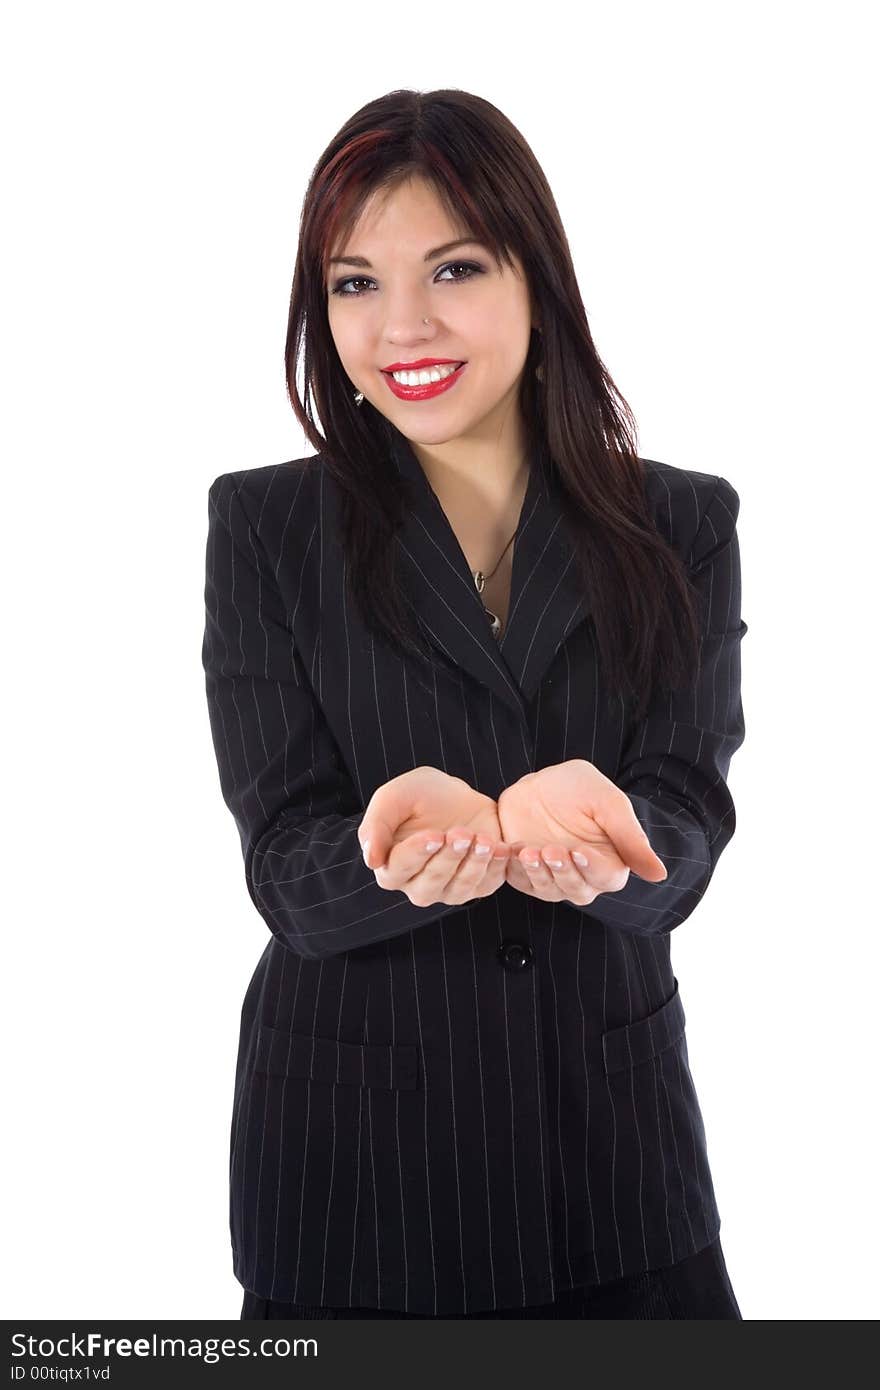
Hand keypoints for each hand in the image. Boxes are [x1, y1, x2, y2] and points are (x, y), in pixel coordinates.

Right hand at [358, 767, 512, 907]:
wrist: (457, 795)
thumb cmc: (420, 795)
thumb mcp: (394, 798)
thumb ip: (375, 825)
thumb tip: (371, 860)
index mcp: (391, 866)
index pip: (397, 869)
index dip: (416, 854)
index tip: (434, 834)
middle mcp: (417, 885)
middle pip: (429, 884)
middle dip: (448, 859)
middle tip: (461, 833)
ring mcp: (448, 889)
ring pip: (459, 889)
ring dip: (473, 864)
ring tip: (485, 840)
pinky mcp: (478, 885)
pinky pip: (486, 885)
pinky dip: (497, 867)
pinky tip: (502, 847)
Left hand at [497, 760, 667, 905]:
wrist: (540, 781)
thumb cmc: (581, 789)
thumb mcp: (608, 803)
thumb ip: (631, 837)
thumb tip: (660, 875)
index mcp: (610, 862)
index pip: (607, 877)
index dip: (593, 867)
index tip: (579, 850)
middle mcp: (582, 876)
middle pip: (577, 889)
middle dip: (563, 871)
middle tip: (551, 849)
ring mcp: (552, 877)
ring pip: (548, 889)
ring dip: (538, 873)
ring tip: (528, 851)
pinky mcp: (524, 872)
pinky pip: (519, 880)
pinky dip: (515, 868)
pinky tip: (511, 849)